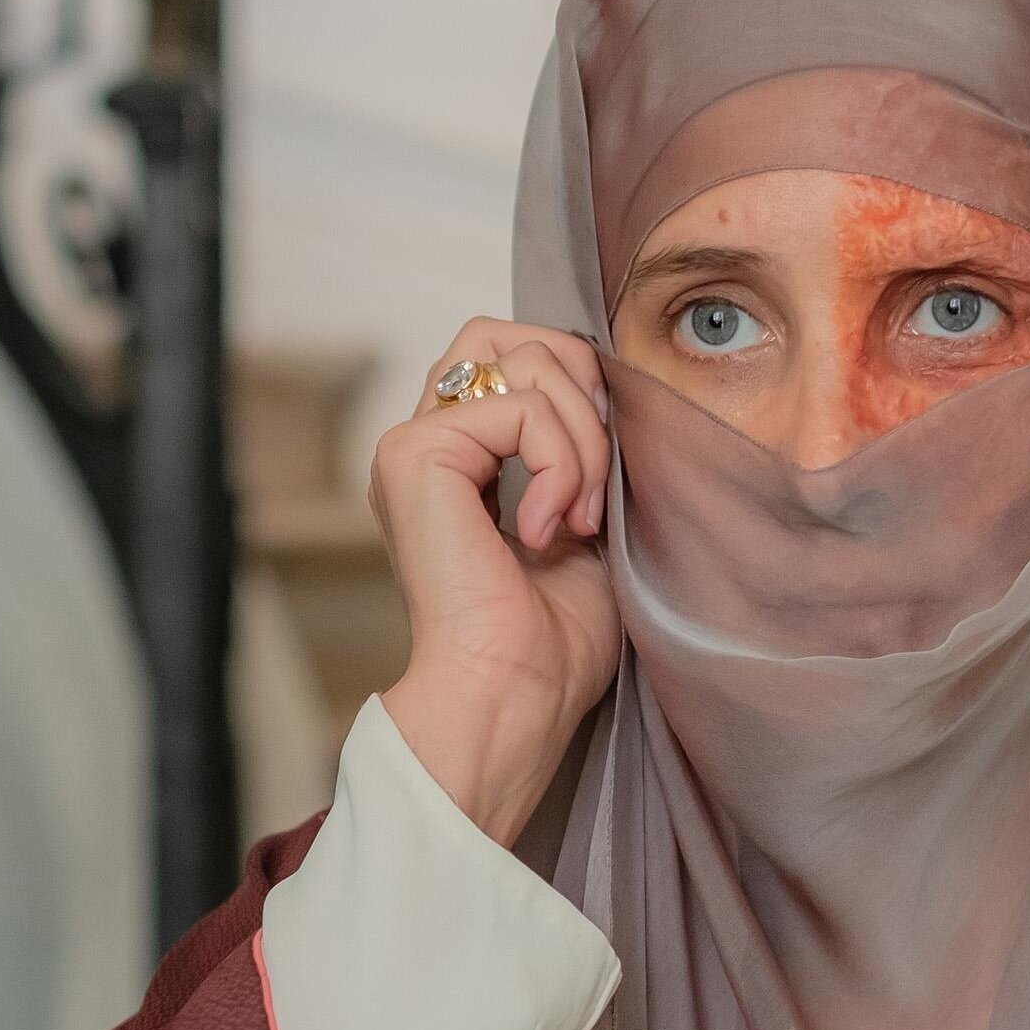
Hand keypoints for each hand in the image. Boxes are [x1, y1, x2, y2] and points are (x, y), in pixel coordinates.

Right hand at [371, 321, 620, 844]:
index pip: (512, 358)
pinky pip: (518, 406)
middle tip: (601, 469)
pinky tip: (549, 530)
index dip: (576, 386)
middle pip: (503, 332)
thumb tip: (616, 387)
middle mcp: (427, 447)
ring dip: (581, 434)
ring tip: (581, 514)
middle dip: (577, 381)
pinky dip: (560, 460)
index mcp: (458, 463)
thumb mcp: (589, 522)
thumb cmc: (553, 643)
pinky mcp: (415, 455)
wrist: (516, 697)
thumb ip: (585, 452)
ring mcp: (413, 447)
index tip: (608, 471)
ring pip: (519, 358)